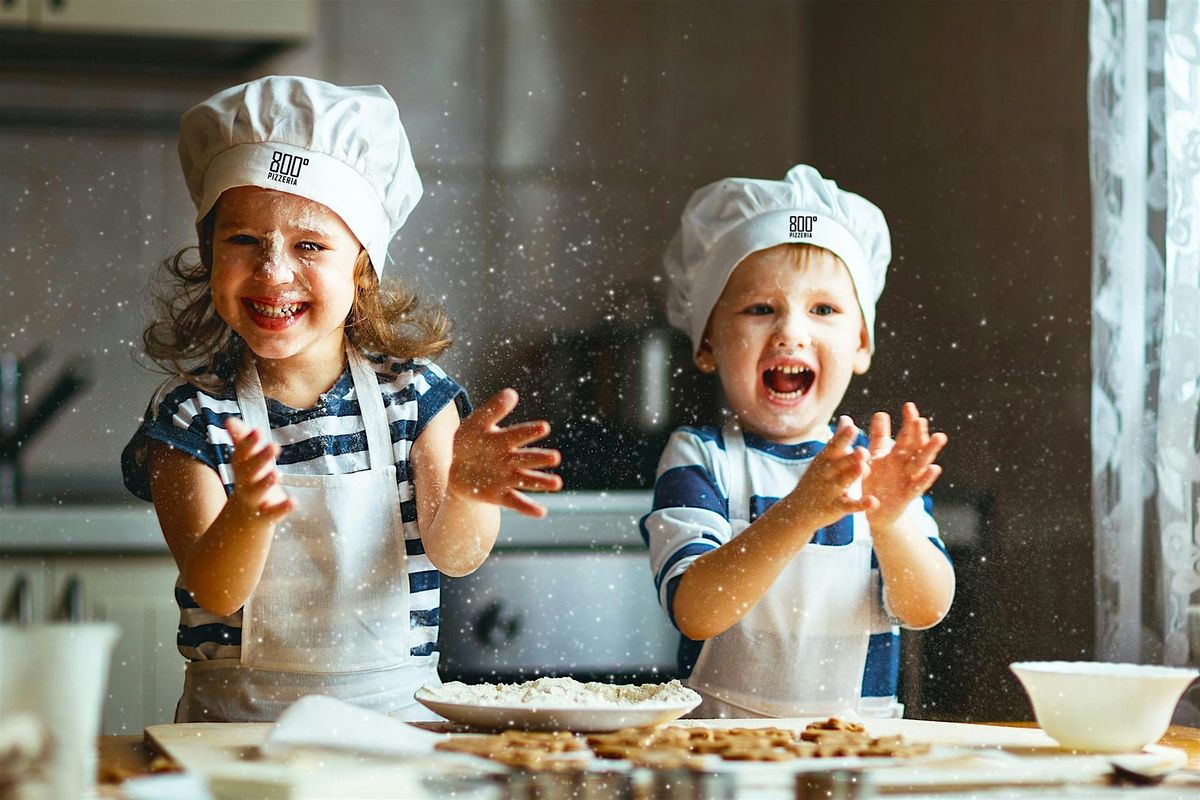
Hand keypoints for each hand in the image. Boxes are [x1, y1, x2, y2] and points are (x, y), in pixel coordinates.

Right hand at [224, 416, 293, 522]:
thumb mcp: (244, 464)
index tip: (257, 431)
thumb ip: (241, 442)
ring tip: (276, 473)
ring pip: (257, 492)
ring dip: (266, 483)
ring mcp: (255, 501)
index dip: (248, 443)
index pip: (242, 455)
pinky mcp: (266, 516)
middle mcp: (245, 483)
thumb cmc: (248, 483)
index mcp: (242, 469)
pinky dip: (282, 508)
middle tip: (274, 445)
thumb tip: (229, 420)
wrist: (240, 522)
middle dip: (261, 458)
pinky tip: (293, 501)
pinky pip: (273, 513)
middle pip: (250, 471)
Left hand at [448, 388, 561, 517]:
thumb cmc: (470, 442)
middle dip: (540, 458)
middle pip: (527, 458)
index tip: (544, 427)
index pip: (518, 434)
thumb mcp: (475, 423)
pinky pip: (516, 502)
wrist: (458, 469)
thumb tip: (512, 393)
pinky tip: (541, 513)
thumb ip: (492, 410)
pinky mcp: (501, 496)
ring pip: (527, 480)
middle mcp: (510, 459)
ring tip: (557, 484)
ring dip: (541, 482)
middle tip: (555, 457)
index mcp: (504, 440)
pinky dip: (528, 508)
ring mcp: (507, 478)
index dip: (529, 431)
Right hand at [787, 416, 877, 529]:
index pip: (834, 446)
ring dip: (853, 475)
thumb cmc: (816, 479)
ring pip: (843, 481)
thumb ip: (838, 440)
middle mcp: (826, 473)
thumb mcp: (824, 459)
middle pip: (840, 463)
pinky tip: (873, 502)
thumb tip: (846, 418)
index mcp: (825, 459)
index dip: (843, 437)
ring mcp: (830, 490)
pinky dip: (861, 505)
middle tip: (863, 449)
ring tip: (863, 468)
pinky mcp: (835, 507)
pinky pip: (849, 505)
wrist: (797, 510)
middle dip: (850, 456)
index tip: (852, 427)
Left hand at [862, 402, 946, 530]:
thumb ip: (878, 437)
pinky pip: (918, 486)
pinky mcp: (908, 496)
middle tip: (921, 418)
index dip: (908, 422)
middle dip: (918, 433)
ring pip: (921, 463)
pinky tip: (935, 468)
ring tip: (939, 437)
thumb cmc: (877, 481)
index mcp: (898, 455)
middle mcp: (906, 465)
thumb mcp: (875, 457)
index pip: (906, 435)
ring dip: (930, 450)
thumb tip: (882, 413)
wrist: (875, 511)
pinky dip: (927, 477)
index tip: (909, 406)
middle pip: (915, 446)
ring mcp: (909, 479)